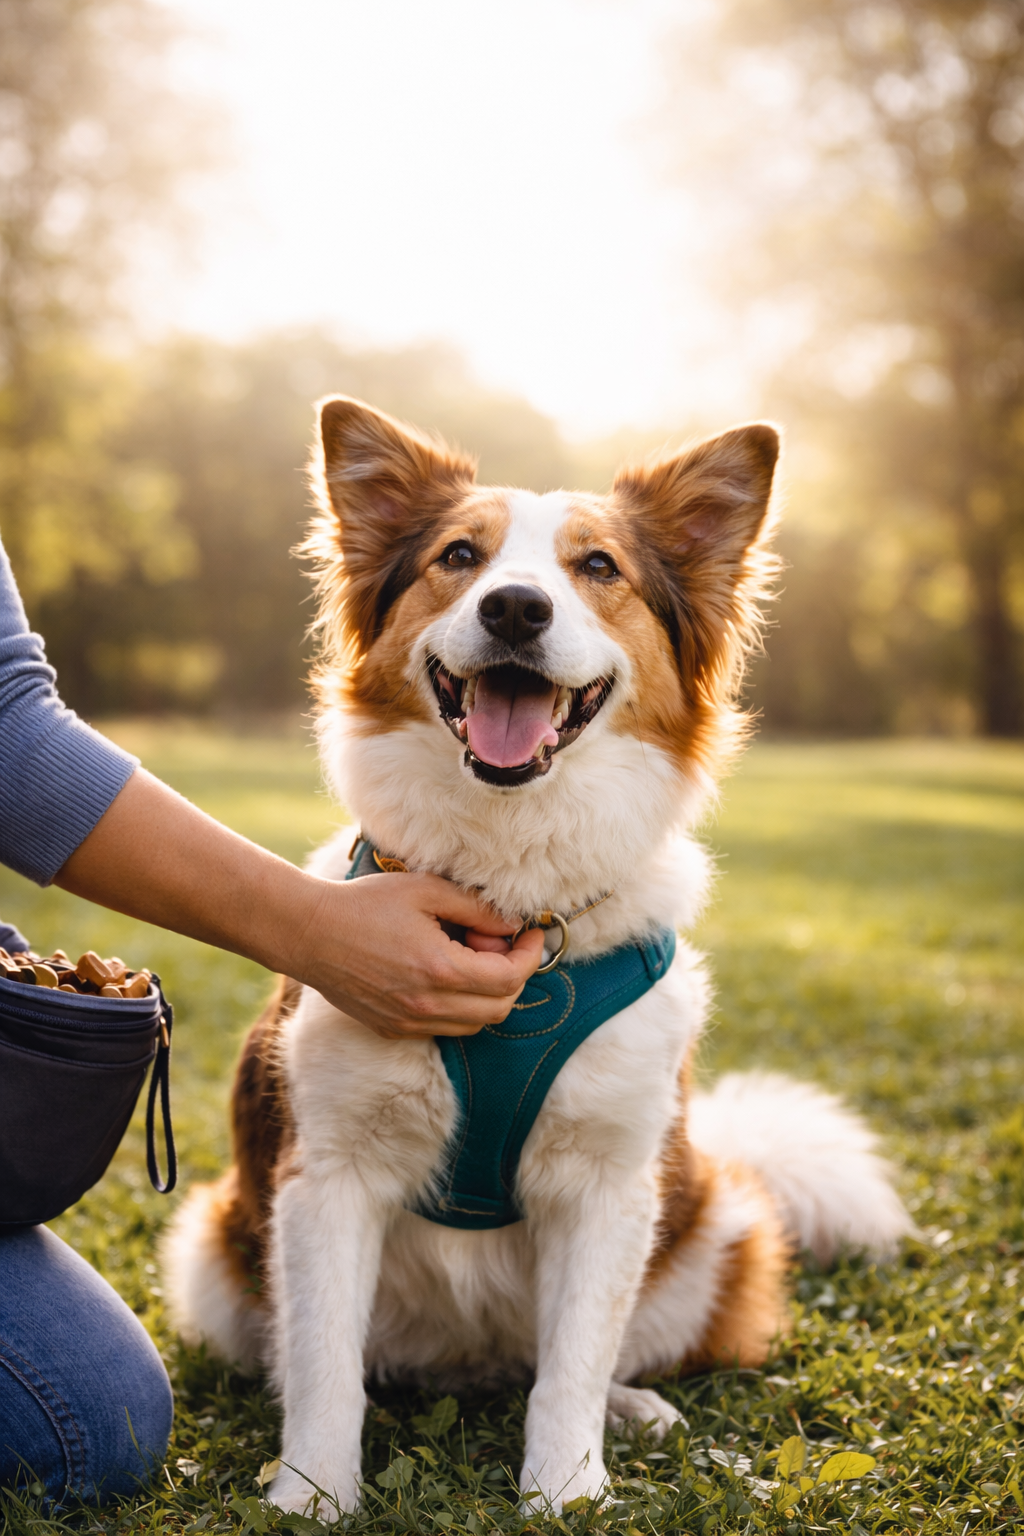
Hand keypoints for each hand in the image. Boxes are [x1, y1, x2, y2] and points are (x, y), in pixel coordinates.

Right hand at [292, 873, 543, 1038]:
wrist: (308, 932)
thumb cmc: (365, 904)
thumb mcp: (426, 890)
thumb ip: (476, 907)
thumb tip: (512, 924)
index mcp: (439, 970)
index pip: (510, 978)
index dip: (529, 955)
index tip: (530, 933)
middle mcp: (427, 1005)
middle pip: (500, 1008)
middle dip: (513, 976)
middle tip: (497, 942)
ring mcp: (408, 1022)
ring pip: (475, 1024)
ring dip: (488, 994)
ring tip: (468, 956)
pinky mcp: (393, 1028)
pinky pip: (445, 1027)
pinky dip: (460, 1007)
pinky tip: (443, 974)